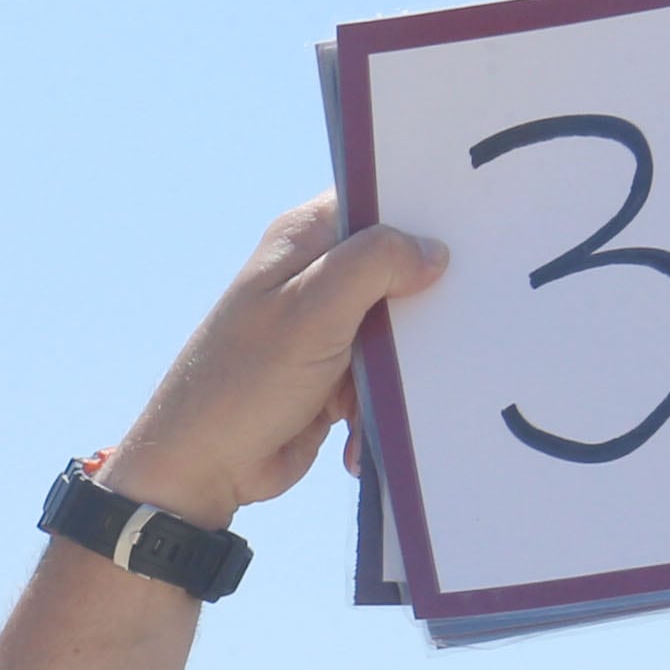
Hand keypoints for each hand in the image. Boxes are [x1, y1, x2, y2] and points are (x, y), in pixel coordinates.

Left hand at [93, 194, 446, 525]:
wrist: (202, 469)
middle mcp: (316, 276)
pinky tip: (351, 429)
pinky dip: (373, 406)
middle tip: (429, 330)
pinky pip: (380, 379)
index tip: (466, 232)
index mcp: (304, 239)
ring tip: (365, 397)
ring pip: (396, 329)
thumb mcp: (314, 309)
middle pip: (397, 269)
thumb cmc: (244, 382)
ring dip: (393, 370)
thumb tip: (433, 250)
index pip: (378, 200)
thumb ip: (376, 264)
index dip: (421, 212)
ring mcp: (325, 328)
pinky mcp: (332, 376)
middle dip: (415, 306)